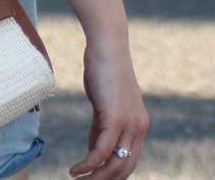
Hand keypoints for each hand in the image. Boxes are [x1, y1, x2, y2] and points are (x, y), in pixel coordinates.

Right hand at [68, 39, 148, 177]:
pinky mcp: (115, 118)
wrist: (106, 48)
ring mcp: (129, 124)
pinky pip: (101, 151)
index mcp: (139, 126)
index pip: (130, 162)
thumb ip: (101, 129)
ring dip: (95, 178)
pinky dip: (88, 164)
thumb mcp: (104, 106)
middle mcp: (139, 128)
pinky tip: (76, 170)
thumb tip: (94, 153)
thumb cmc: (103, 72)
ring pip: (115, 164)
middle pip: (124, 168)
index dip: (113, 176)